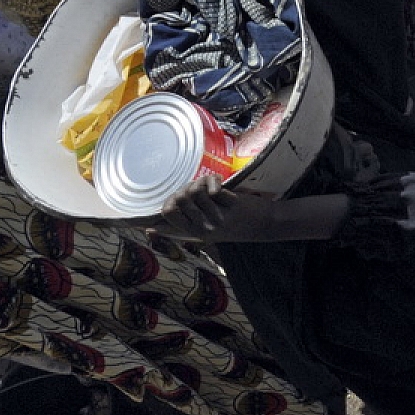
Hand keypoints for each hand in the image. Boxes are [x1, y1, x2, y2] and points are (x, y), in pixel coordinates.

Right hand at [160, 175, 276, 242]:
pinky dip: (216, 181)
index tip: (175, 198)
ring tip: (213, 188)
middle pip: (177, 199)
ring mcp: (216, 219)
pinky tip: (222, 188)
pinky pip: (211, 187)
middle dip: (187, 188)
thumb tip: (149, 229)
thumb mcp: (207, 229)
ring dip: (203, 183)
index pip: (165, 216)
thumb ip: (184, 224)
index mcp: (194, 233)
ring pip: (193, 190)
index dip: (166, 202)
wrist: (265, 224)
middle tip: (201, 189)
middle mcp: (202, 228)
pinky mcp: (229, 207)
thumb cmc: (235, 223)